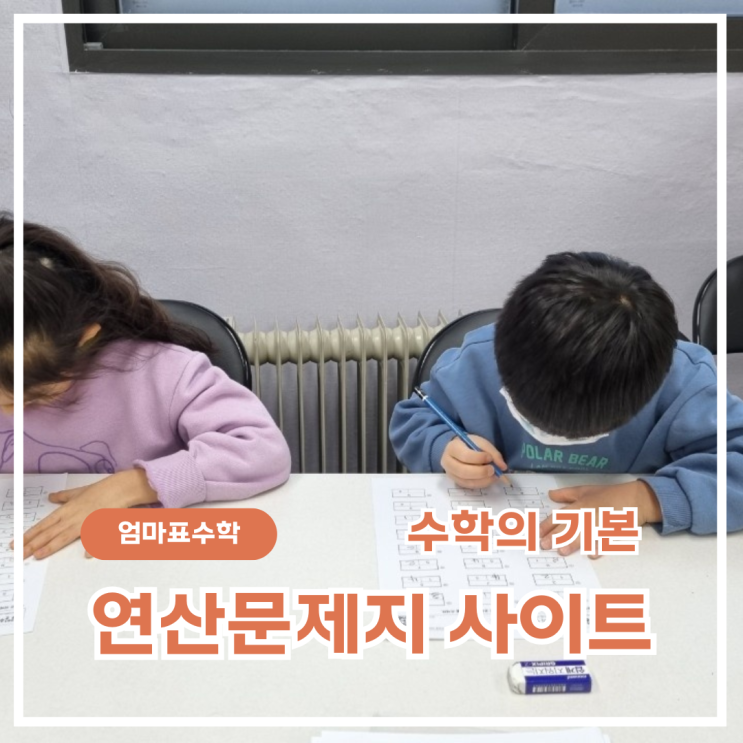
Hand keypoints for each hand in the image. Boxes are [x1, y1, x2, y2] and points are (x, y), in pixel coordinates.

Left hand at [11, 469, 157, 559]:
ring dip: (51, 546)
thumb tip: (52, 497)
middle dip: (34, 543)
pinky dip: (93, 546)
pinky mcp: (99, 526)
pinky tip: (88, 555)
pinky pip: (96, 538)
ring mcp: (85, 523)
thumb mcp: (78, 492)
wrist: (119, 488)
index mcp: (66, 509)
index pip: (44, 524)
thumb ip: (64, 496)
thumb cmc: (100, 490)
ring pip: (65, 536)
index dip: (30, 534)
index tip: (18, 542)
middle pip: (50, 532)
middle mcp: (73, 517)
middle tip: (21, 553)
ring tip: (38, 555)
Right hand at [441, 435, 509, 488]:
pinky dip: (480, 484)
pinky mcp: (456, 482)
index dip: (479, 458)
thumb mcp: (481, 443)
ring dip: (483, 480)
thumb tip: (503, 467)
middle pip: (463, 471)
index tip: (490, 458)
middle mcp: (447, 462)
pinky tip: (488, 479)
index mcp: (452, 448)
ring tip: (494, 476)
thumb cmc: (470, 445)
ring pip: (466, 481)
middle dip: (481, 472)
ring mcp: (451, 474)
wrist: (460, 449)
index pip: (465, 456)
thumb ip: (493, 453)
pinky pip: (469, 486)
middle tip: (493, 470)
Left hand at [539, 479, 661, 556]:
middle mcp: (587, 515)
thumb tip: (550, 495)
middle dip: (556, 536)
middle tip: (544, 546)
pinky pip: (605, 541)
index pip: (559, 516)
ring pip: (584, 535)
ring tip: (562, 551)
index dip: (547, 525)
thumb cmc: (608, 495)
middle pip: (568, 526)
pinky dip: (599, 547)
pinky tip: (592, 555)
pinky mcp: (613, 533)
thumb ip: (566, 494)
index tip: (537, 533)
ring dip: (573, 543)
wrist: (634, 499)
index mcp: (579, 505)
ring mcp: (600, 525)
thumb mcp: (585, 490)